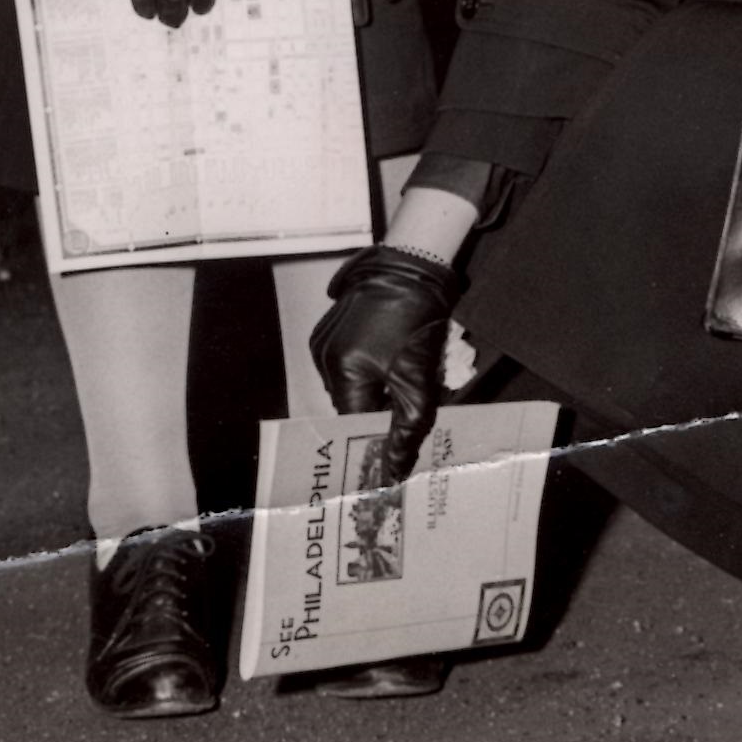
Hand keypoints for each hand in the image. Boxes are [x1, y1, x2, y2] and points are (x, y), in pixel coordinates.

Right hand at [310, 244, 462, 483]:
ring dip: (371, 389)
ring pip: (348, 384)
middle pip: (350, 405)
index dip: (374, 440)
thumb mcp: (418, 383)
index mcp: (342, 372)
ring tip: (400, 379)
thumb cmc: (416, 321)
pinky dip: (364, 368)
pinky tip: (387, 358)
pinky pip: (344, 362)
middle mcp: (324, 357)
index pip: (353, 425)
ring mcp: (323, 339)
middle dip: (377, 412)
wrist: (411, 267)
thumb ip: (406, 432)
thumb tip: (394, 474)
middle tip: (406, 409)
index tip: (394, 450)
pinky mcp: (329, 326)